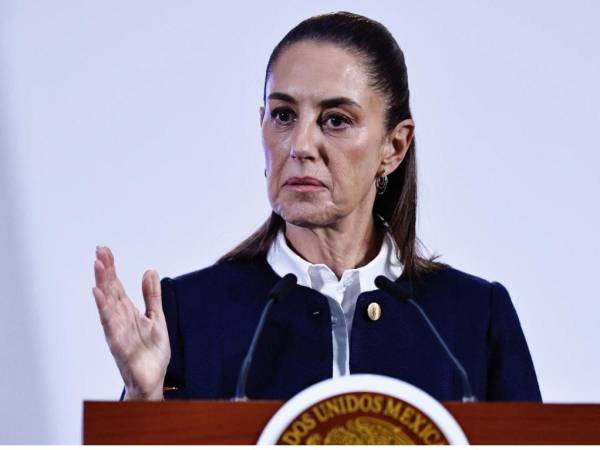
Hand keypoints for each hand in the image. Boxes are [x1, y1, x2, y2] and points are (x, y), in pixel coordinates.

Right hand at [93, 246, 170, 399]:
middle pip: (110, 291)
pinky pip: (111, 326)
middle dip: (105, 271)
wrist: (153, 380)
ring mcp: (118, 332)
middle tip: (99, 251)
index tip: (104, 249)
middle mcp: (119, 320)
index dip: (111, 268)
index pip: (116, 286)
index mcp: (128, 312)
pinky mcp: (120, 345)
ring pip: (108, 305)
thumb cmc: (150, 352)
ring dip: (102, 285)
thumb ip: (152, 296)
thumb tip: (149, 271)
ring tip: (98, 266)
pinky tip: (99, 296)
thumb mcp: (156, 317)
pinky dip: (105, 310)